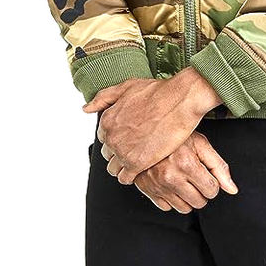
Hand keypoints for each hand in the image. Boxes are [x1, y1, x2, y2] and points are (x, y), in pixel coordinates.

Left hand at [82, 69, 222, 184]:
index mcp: (107, 120)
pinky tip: (143, 166)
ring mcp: (123, 151)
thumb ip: (103, 98)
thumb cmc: (157, 91)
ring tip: (139, 158)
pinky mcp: (137, 163)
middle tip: (136, 147)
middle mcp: (112, 137)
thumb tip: (86, 108)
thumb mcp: (126, 87)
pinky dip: (132, 175)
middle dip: (119, 152)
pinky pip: (126, 178)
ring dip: (124, 166)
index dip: (116, 137)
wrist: (179, 99)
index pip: (103, 138)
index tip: (128, 136)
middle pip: (108, 154)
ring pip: (114, 169)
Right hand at [124, 131, 238, 212]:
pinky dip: (171, 198)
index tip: (205, 173)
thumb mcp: (200, 144)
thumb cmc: (176, 137)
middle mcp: (171, 177)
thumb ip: (219, 166)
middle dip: (201, 191)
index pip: (212, 190)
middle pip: (199, 202)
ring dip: (187, 197)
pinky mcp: (148, 191)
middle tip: (195, 176)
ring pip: (184, 209)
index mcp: (186, 163)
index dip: (212, 182)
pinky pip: (167, 208)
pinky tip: (170, 183)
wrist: (146, 132)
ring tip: (183, 179)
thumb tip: (232, 190)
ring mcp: (158, 185)